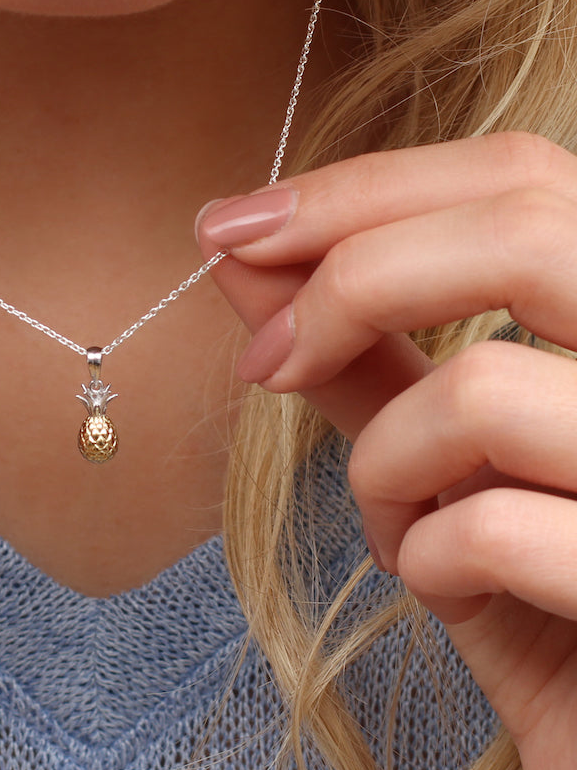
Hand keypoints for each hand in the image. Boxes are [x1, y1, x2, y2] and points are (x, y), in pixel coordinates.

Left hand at [197, 132, 576, 769]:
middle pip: (523, 228)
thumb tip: (240, 251)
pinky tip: (432, 583)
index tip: (231, 226)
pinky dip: (417, 555)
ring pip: (484, 389)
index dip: (359, 188)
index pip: (521, 175)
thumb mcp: (443, 461)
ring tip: (386, 517)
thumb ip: (356, 352)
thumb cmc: (537, 594)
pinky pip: (492, 528)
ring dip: (382, 460)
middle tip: (261, 359)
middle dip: (345, 280)